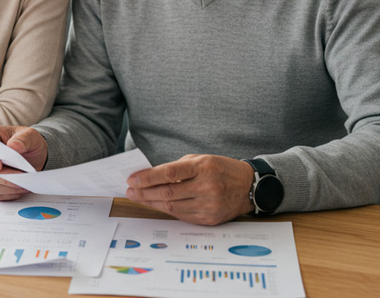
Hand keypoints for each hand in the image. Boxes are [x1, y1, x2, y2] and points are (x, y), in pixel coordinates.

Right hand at [0, 126, 48, 200]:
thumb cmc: (27, 142)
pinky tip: (22, 188)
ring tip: (25, 182)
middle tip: (22, 176)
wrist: (32, 155)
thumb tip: (14, 146)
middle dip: (3, 176)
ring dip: (8, 186)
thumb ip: (23, 139)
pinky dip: (10, 193)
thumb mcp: (30, 135)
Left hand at [125, 154, 255, 224]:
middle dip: (145, 193)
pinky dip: (167, 210)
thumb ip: (177, 168)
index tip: (132, 179)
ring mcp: (209, 205)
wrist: (249, 187)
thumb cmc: (221, 169)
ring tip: (138, 198)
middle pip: (168, 193)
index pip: (169, 173)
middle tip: (130, 191)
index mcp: (204, 167)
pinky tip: (156, 205)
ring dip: (152, 203)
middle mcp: (207, 186)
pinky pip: (182, 216)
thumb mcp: (201, 160)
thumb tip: (149, 177)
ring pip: (173, 207)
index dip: (148, 178)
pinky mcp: (210, 219)